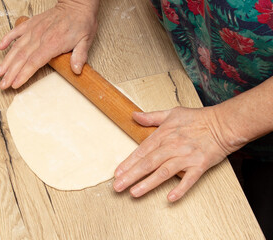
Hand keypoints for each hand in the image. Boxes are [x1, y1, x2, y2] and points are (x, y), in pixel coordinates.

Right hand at [0, 0, 98, 88]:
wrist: (77, 4)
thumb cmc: (81, 22)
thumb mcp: (86, 40)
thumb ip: (80, 56)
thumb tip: (76, 70)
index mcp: (52, 43)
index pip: (34, 62)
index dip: (23, 74)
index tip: (15, 84)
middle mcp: (40, 37)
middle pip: (21, 58)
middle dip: (10, 73)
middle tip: (3, 85)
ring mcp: (34, 30)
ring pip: (16, 47)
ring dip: (6, 61)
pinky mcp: (31, 23)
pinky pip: (16, 31)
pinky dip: (7, 39)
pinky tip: (0, 48)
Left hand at [113, 106, 240, 201]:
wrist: (223, 124)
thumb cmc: (198, 118)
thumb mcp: (171, 113)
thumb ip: (151, 116)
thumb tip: (134, 115)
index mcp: (164, 134)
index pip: (141, 151)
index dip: (128, 162)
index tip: (117, 172)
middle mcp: (172, 146)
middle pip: (148, 163)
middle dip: (131, 175)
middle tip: (118, 186)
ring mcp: (186, 157)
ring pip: (163, 172)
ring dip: (148, 183)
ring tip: (134, 193)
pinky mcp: (200, 165)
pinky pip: (189, 179)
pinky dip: (180, 188)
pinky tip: (170, 197)